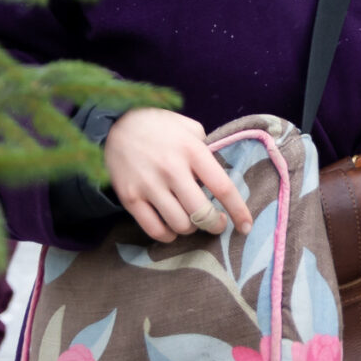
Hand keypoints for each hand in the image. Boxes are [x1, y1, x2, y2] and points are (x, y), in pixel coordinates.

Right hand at [103, 108, 252, 243]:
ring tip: (192, 221)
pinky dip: (168, 235)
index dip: (238, 211)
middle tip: (217, 224)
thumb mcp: (189, 128)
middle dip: (215, 225)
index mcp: (192, 151)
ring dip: (191, 229)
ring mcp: (149, 185)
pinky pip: (154, 229)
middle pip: (202, 212)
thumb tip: (220, 172)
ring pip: (180, 224)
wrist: (114, 125)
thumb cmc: (158, 126)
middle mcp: (172, 169)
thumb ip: (206, 149)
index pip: (223, 187)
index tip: (246, 226)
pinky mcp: (130, 197)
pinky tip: (172, 228)